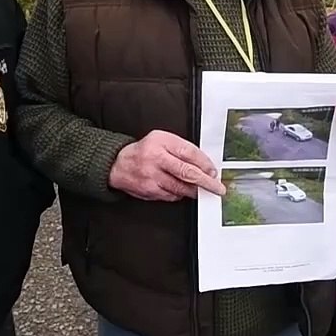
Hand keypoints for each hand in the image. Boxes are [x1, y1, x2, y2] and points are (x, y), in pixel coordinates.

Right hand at [108, 130, 226, 201]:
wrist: (118, 165)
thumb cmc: (144, 150)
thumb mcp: (161, 139)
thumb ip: (181, 148)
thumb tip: (202, 163)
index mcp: (161, 142)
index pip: (189, 153)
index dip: (204, 164)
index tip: (213, 171)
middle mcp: (156, 159)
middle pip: (186, 172)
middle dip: (205, 182)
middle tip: (217, 188)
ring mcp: (152, 177)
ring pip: (181, 187)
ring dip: (194, 190)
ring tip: (201, 189)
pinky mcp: (149, 191)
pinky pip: (171, 196)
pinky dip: (179, 194)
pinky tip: (181, 190)